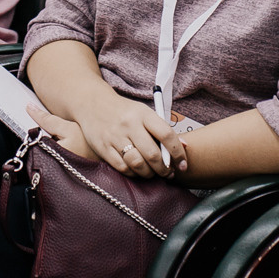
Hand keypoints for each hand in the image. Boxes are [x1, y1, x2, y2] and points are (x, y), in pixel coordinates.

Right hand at [62, 90, 182, 179]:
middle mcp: (129, 125)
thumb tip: (185, 146)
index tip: (182, 164)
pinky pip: (122, 167)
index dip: (178, 153)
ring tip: (152, 173)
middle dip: (164, 168)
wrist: (93, 104)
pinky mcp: (103, 147)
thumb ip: (163, 130)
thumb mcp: (144, 114)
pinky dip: (133, 173)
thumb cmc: (125, 112)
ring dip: (149, 173)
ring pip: (137, 163)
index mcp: (143, 114)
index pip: (166, 135)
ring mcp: (115, 137)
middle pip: (152, 154)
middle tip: (168, 173)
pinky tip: (137, 171)